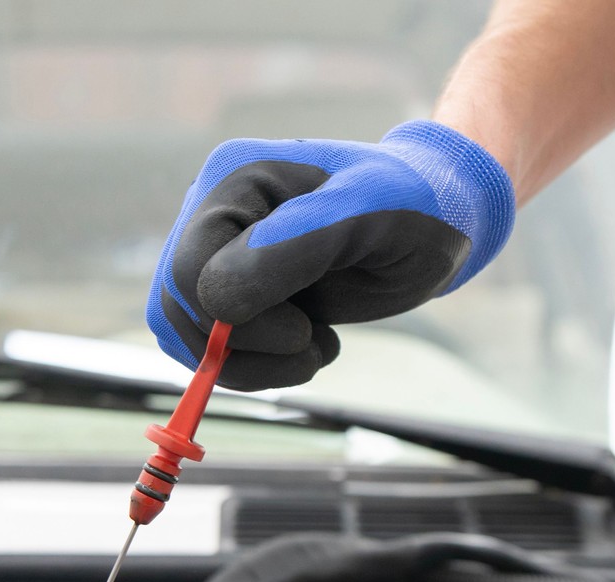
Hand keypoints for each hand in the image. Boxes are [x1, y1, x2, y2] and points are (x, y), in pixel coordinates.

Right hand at [146, 123, 513, 390]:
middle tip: (314, 345)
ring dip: (251, 364)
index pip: (188, 268)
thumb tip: (215, 297)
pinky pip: (208, 352)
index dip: (231, 316)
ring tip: (318, 346)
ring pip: (186, 338)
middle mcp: (211, 215)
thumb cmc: (412, 206)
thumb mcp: (366, 217)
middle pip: (177, 308)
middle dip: (243, 347)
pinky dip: (256, 368)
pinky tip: (308, 344)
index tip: (303, 331)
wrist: (437, 220)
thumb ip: (292, 248)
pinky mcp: (232, 296)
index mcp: (233, 180)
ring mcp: (217, 258)